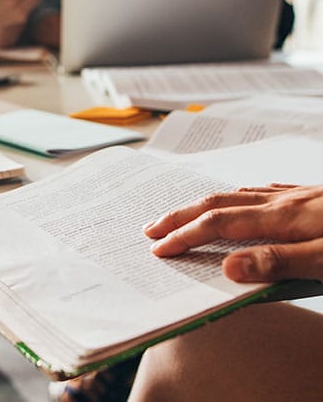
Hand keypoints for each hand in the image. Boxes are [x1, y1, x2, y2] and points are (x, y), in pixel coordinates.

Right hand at [144, 184, 322, 282]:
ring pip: (234, 195)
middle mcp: (281, 202)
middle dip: (180, 216)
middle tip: (152, 228)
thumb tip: (229, 267)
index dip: (185, 235)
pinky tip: (238, 200)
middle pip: (216, 203)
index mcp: (282, 218)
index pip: (219, 224)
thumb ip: (280, 262)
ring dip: (203, 206)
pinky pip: (259, 192)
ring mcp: (293, 196)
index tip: (160, 249)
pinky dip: (236, 198)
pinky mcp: (306, 195)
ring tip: (184, 215)